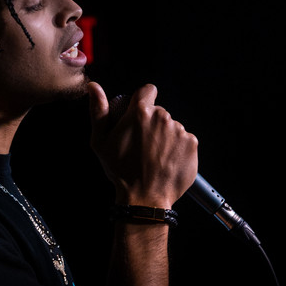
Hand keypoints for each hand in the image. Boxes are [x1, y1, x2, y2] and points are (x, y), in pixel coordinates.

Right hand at [88, 81, 197, 207]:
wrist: (144, 198)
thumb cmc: (120, 170)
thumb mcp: (101, 140)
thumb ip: (98, 110)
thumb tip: (93, 86)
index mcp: (140, 112)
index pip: (147, 90)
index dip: (143, 99)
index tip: (139, 113)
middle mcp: (162, 116)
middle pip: (158, 111)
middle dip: (151, 122)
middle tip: (142, 143)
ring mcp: (179, 130)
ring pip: (171, 126)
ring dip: (164, 135)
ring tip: (154, 155)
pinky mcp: (191, 144)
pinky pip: (184, 139)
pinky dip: (177, 147)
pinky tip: (166, 160)